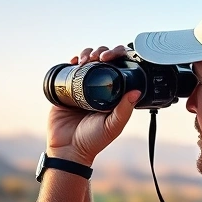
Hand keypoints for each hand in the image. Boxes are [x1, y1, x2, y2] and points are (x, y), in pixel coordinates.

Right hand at [47, 45, 140, 165]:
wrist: (68, 150)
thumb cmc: (93, 141)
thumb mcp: (113, 126)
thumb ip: (124, 110)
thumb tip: (136, 91)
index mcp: (111, 94)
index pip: (116, 68)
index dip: (116, 57)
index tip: (111, 57)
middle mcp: (97, 88)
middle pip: (100, 60)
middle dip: (100, 52)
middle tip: (99, 58)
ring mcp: (80, 88)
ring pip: (85, 61)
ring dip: (86, 53)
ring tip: (85, 59)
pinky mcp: (65, 90)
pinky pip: (68, 71)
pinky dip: (72, 61)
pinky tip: (74, 61)